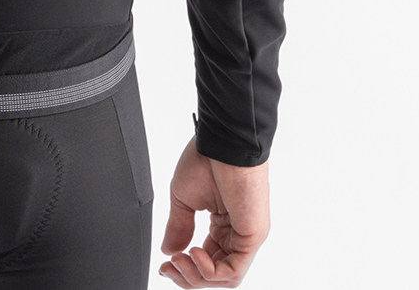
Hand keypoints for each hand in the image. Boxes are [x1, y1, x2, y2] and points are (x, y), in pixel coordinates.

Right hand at [158, 135, 269, 285]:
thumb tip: (169, 250)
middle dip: (188, 276)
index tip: (165, 265)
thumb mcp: (184, 197)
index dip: (186, 267)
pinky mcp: (253, 237)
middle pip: (215, 273)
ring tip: (179, 260)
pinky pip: (234, 270)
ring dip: (198, 276)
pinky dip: (211, 271)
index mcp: (223, 223)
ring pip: (225, 277)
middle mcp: (237, 233)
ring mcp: (247, 237)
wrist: (222, 142)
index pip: (207, 259)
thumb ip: (179, 227)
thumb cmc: (207, 159)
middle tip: (169, 268)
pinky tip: (194, 253)